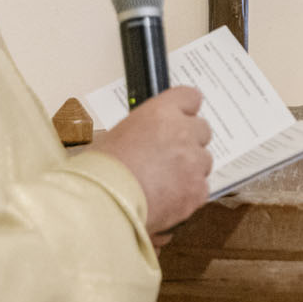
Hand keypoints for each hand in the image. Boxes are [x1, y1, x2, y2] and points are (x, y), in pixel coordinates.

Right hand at [90, 87, 212, 246]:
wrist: (104, 204)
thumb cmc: (99, 172)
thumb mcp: (116, 137)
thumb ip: (144, 132)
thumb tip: (149, 139)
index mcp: (161, 113)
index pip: (189, 97)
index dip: (185, 109)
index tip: (182, 117)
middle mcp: (183, 132)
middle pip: (202, 130)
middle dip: (188, 141)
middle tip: (168, 156)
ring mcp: (194, 162)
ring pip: (203, 161)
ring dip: (189, 169)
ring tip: (162, 183)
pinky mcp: (197, 190)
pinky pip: (201, 189)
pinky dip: (188, 195)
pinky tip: (165, 200)